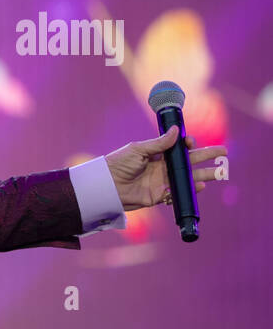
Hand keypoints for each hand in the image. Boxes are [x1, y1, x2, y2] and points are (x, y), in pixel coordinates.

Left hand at [105, 125, 227, 212]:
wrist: (104, 185)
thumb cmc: (117, 164)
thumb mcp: (137, 150)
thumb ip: (159, 144)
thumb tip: (177, 131)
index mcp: (156, 154)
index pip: (179, 149)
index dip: (189, 145)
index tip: (191, 142)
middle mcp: (161, 168)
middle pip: (189, 162)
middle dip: (206, 157)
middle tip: (223, 152)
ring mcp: (161, 182)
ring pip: (187, 178)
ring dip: (204, 175)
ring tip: (220, 172)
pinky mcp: (158, 196)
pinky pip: (177, 194)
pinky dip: (190, 190)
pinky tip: (201, 186)